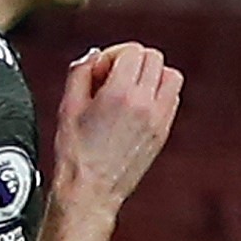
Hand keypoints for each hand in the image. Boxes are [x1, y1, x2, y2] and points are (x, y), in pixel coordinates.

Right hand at [54, 41, 182, 208]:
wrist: (91, 190)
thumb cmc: (76, 155)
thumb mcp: (68, 106)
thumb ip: (80, 72)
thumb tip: (93, 56)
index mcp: (121, 94)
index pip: (133, 50)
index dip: (113, 54)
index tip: (101, 69)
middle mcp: (145, 104)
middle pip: (154, 58)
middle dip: (132, 60)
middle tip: (114, 76)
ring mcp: (159, 119)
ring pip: (171, 76)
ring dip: (152, 74)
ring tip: (130, 86)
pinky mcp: (164, 132)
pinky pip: (173, 98)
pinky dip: (160, 92)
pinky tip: (138, 103)